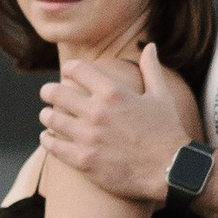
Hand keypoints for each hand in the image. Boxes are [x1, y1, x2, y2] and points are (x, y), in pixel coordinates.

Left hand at [39, 41, 203, 201]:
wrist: (171, 171)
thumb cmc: (167, 131)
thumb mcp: (161, 95)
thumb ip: (150, 68)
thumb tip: (150, 46)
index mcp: (113, 92)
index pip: (77, 69)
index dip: (69, 68)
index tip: (67, 72)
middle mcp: (97, 112)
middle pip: (56, 92)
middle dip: (49, 91)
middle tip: (47, 93)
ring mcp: (88, 137)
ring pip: (50, 118)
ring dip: (47, 115)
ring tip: (48, 116)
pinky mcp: (83, 161)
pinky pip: (53, 146)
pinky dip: (47, 139)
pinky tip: (49, 137)